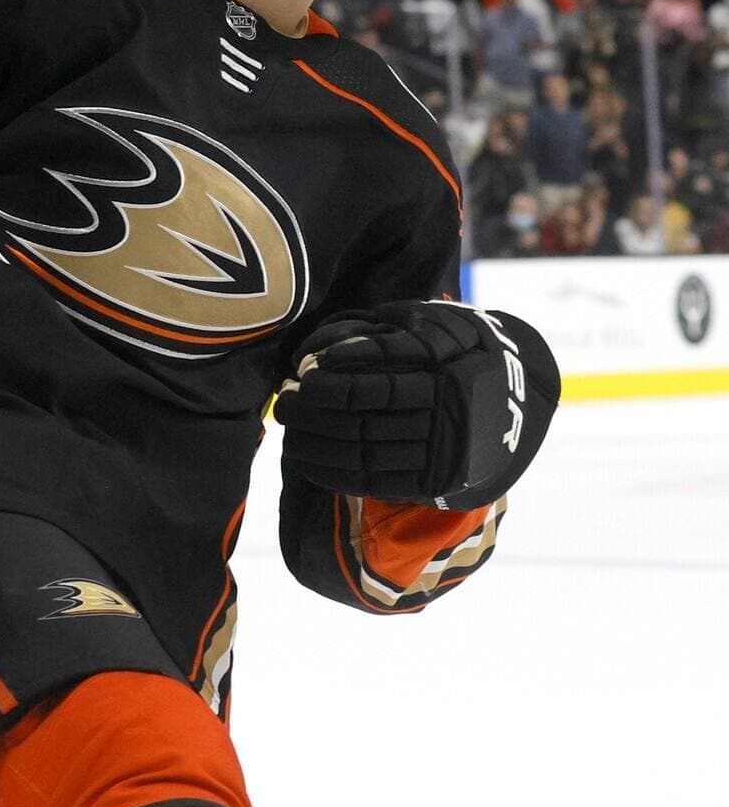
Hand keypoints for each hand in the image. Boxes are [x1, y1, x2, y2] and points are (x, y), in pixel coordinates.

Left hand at [273, 299, 559, 507]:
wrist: (523, 396)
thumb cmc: (466, 348)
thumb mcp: (442, 324)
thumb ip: (389, 330)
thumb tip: (324, 348)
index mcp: (445, 374)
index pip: (376, 384)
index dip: (333, 383)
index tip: (302, 375)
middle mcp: (444, 416)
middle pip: (364, 420)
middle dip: (315, 414)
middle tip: (284, 403)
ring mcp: (440, 452)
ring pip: (366, 453)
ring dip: (318, 446)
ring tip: (290, 432)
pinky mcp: (434, 482)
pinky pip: (375, 482)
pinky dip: (335, 474)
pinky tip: (308, 461)